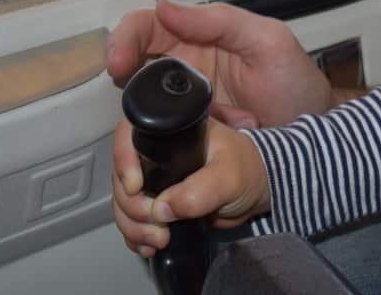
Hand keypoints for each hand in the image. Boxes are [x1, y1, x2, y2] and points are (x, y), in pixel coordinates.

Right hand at [106, 0, 332, 129]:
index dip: (125, 39)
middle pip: (131, 68)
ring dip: (141, 127)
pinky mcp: (183, 139)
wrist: (314, 136)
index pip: (147, 26)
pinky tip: (173, 156)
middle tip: (129, 107)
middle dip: (120, 89)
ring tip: (171, 137)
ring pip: (136, 110)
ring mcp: (181, 106)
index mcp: (198, 36)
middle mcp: (182, 69)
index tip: (119, 62)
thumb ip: (222, 21)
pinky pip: (155, 143)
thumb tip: (167, 7)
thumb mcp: (269, 42)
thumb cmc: (297, 84)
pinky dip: (156, 150)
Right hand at [112, 117, 269, 256]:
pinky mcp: (159, 202)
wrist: (258, 191)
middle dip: (133, 207)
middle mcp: (158, 154)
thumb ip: (199, 191)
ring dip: (134, 226)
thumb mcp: (229, 177)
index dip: (124, 161)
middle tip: (158, 225)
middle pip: (121, 177)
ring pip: (124, 202)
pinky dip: (137, 235)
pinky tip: (150, 246)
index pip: (128, 136)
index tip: (136, 188)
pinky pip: (133, 219)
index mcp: (173, 134)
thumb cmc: (249, 170)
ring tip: (159, 240)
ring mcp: (156, 179)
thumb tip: (161, 208)